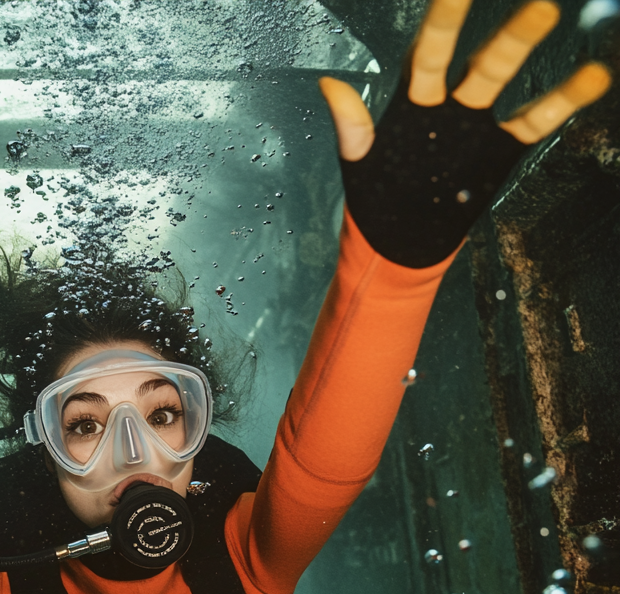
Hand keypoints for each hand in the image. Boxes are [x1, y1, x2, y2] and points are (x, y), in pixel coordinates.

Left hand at [317, 0, 611, 266]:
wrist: (399, 243)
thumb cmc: (376, 200)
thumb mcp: (358, 166)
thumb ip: (352, 127)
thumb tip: (329, 86)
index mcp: (410, 105)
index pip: (428, 55)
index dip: (442, 23)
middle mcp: (447, 105)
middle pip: (477, 60)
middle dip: (503, 35)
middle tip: (535, 5)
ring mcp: (475, 125)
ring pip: (503, 80)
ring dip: (523, 51)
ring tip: (549, 17)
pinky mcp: (498, 150)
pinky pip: (533, 122)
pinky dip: (560, 102)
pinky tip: (591, 79)